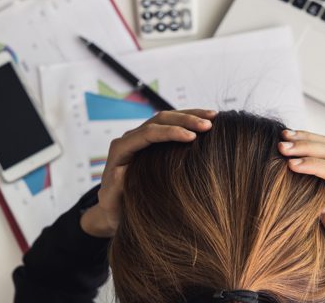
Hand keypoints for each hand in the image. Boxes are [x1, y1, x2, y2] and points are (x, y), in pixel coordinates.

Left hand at [80, 109, 216, 237]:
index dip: (171, 132)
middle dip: (185, 119)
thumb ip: (115, 187)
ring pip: (168, 117)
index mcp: (121, 149)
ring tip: (213, 116)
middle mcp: (131, 138)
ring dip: (190, 115)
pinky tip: (206, 122)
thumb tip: (123, 171)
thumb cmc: (114, 208)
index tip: (192, 137)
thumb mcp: (111, 202)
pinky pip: (171, 125)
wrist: (114, 209)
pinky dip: (189, 121)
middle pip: (160, 119)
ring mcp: (142, 137)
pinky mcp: (153, 140)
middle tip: (209, 125)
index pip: (148, 133)